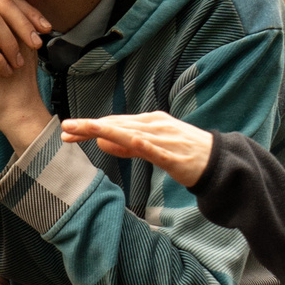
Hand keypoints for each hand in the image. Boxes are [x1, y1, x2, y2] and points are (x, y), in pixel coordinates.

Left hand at [61, 112, 215, 188]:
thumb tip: (101, 143)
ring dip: (105, 130)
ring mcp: (163, 139)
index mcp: (148, 123)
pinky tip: (124, 141)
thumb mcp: (151, 148)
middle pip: (116, 125)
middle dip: (89, 127)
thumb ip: (126, 146)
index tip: (67, 131)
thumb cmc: (185, 154)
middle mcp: (153, 125)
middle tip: (64, 129)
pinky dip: (138, 143)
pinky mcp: (172, 155)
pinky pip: (153, 148)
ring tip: (83, 130)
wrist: (220, 161)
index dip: (89, 127)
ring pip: (129, 133)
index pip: (113, 123)